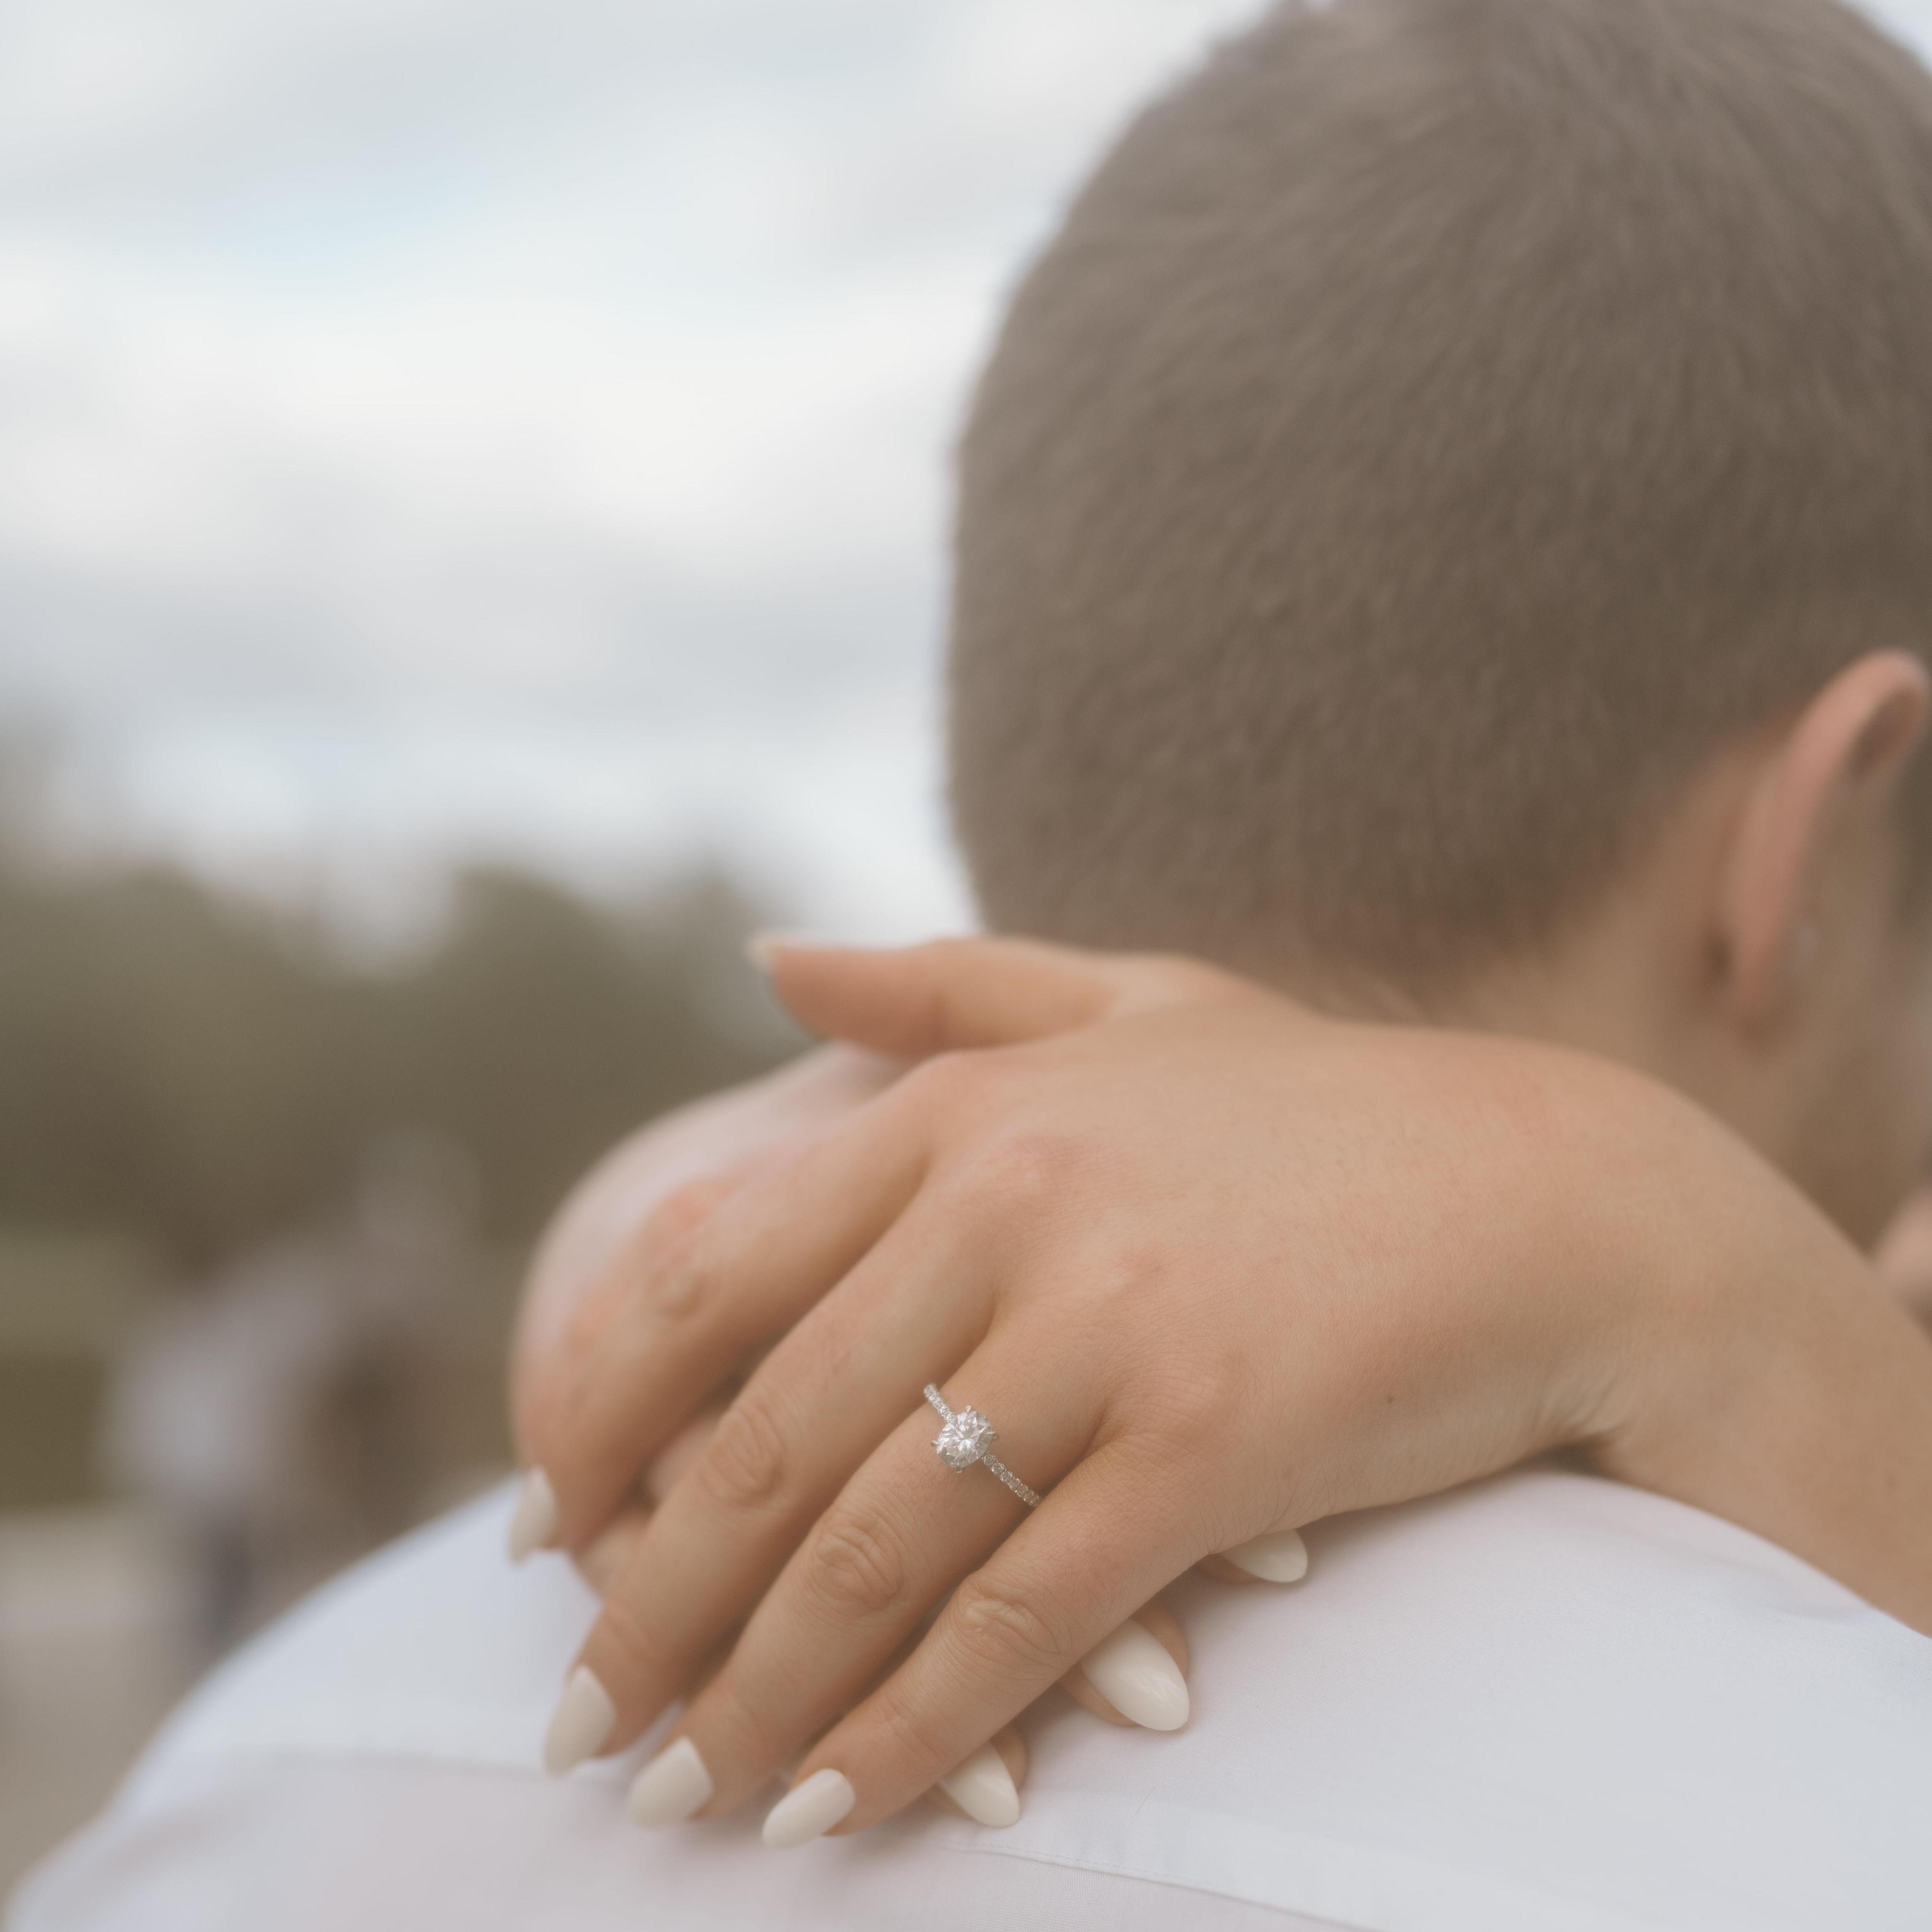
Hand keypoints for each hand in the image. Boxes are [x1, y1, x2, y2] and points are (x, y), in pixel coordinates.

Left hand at [529, 936, 1931, 1841]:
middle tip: (578, 1723)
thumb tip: (767, 956)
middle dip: (645, 1606)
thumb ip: (935, 984)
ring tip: (685, 1796)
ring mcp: (1104, 1324)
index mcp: (957, 1109)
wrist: (1547, 1193)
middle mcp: (1005, 1204)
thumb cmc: (1320, 1108)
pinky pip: (1014, 1619)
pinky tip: (839, 1803)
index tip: (544, 1530)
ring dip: (753, 1696)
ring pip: (866, 1550)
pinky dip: (911, 1728)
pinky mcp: (1204, 1445)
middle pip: (761, 1441)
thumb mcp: (1123, 1003)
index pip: (698, 1275)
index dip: (597, 1415)